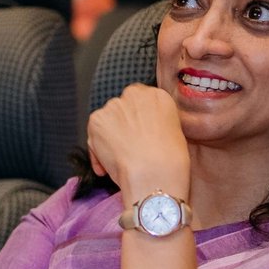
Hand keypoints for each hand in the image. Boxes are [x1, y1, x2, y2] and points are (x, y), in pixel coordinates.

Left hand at [86, 84, 190, 202]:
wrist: (153, 173)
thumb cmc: (169, 161)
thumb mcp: (174, 134)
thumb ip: (156, 123)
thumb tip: (146, 131)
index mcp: (157, 96)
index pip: (141, 99)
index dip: (137, 118)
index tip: (139, 132)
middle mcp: (134, 95)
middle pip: (122, 108)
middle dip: (122, 125)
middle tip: (128, 146)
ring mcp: (113, 106)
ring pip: (107, 121)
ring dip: (110, 137)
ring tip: (120, 160)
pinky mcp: (96, 120)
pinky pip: (94, 136)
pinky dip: (98, 152)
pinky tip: (109, 167)